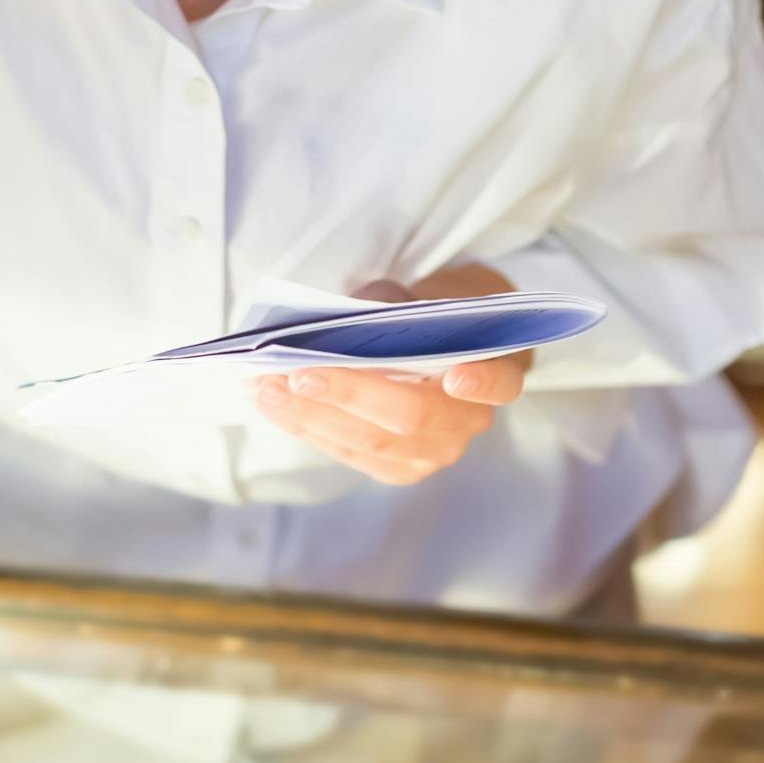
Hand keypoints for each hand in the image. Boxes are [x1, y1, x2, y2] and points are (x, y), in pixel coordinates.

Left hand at [251, 264, 529, 486]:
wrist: (441, 345)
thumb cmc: (432, 314)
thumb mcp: (422, 294)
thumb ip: (395, 306)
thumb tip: (344, 320)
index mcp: (495, 372)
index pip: (499, 383)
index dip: (480, 383)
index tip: (455, 376)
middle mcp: (468, 422)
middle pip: (411, 417)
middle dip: (349, 394)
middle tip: (298, 372)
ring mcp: (434, 452)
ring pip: (370, 442)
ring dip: (311, 415)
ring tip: (264, 387)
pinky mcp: (398, 468)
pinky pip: (349, 452)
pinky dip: (307, 426)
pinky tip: (273, 403)